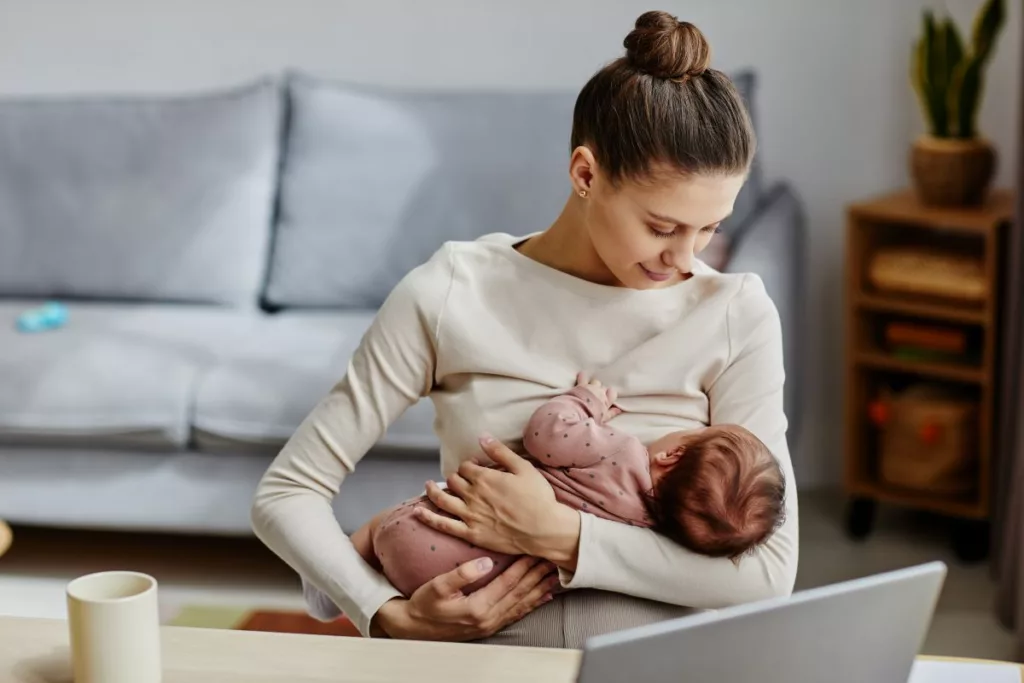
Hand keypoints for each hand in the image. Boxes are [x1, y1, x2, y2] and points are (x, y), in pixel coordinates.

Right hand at [372, 555, 558, 640]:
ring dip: (540, 589)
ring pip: (522, 605)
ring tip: (555, 576)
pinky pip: (516, 614)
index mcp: (478, 607)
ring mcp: (490, 625)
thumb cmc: (424, 604)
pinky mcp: (489, 627)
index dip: (524, 566)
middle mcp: (488, 618)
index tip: (537, 552)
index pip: (508, 583)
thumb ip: (462, 574)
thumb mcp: (437, 586)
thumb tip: (485, 562)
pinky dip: (532, 605)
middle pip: (520, 593)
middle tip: (553, 560)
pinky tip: (543, 598)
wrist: (414, 628)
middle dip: (538, 575)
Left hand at [416, 437, 581, 564]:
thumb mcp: (523, 468)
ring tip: (428, 485)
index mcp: (485, 478)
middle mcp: (473, 495)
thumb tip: (482, 436)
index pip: (466, 467)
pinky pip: (443, 525)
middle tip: (462, 479)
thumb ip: (500, 452)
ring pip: (443, 499)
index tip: (477, 467)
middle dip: (456, 477)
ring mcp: (470, 515)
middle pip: (454, 481)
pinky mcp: (470, 533)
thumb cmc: (538, 498)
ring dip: (433, 490)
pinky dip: (428, 517)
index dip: (470, 465)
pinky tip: (417, 512)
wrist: (545, 529)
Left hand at [576, 372, 621, 419]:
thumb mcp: (604, 418)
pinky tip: (581, 375)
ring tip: (588, 389)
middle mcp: (600, 392)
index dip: (609, 394)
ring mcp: (591, 387)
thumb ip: (612, 413)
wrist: (578, 413)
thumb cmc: (592, 417)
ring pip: (595, 381)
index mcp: (606, 400)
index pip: (612, 392)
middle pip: (603, 387)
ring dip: (592, 384)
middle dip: (600, 390)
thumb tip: (619, 409)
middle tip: (595, 396)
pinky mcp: (581, 385)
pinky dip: (582, 376)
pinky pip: (583, 377)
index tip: (606, 398)